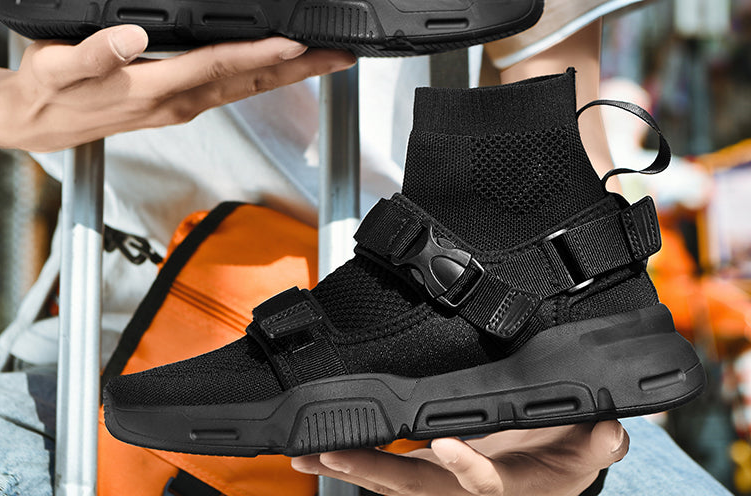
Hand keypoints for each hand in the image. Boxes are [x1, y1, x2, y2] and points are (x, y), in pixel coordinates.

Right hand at [0, 25, 354, 150]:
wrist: (32, 123)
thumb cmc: (45, 91)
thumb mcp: (56, 68)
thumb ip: (94, 52)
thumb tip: (132, 37)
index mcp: (156, 89)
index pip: (221, 66)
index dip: (263, 52)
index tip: (301, 40)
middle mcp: (179, 101)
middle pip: (251, 82)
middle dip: (300, 68)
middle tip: (342, 54)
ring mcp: (183, 106)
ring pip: (247, 89)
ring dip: (290, 74)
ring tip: (325, 58)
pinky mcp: (179, 104)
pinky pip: (232, 90)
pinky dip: (263, 77)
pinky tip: (278, 66)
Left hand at [291, 421, 628, 495]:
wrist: (545, 476)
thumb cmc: (564, 458)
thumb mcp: (588, 450)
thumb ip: (598, 440)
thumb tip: (610, 428)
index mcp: (512, 488)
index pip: (486, 482)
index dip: (467, 467)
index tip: (446, 445)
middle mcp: (469, 492)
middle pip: (419, 488)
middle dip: (375, 472)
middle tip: (332, 454)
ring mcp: (443, 486)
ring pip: (393, 483)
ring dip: (351, 468)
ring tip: (307, 454)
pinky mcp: (428, 475)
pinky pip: (388, 473)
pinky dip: (355, 462)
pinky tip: (319, 451)